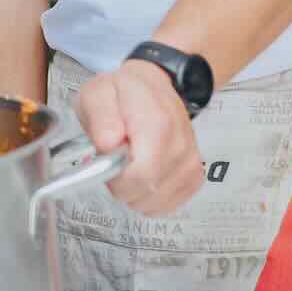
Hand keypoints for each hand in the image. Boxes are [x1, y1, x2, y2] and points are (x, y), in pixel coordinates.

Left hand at [75, 60, 203, 215]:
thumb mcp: (98, 95)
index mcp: (157, 124)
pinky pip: (168, 204)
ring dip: (136, 193)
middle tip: (117, 161)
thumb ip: (99, 119)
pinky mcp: (194, 175)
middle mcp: (180, 145)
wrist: (153, 87)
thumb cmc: (123, 94)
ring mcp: (190, 162)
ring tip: (130, 164)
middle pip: (149, 192)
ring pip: (157, 203)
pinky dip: (151, 197)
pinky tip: (144, 175)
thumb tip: (107, 145)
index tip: (109, 164)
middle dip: (123, 186)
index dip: (118, 181)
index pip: (141, 176)